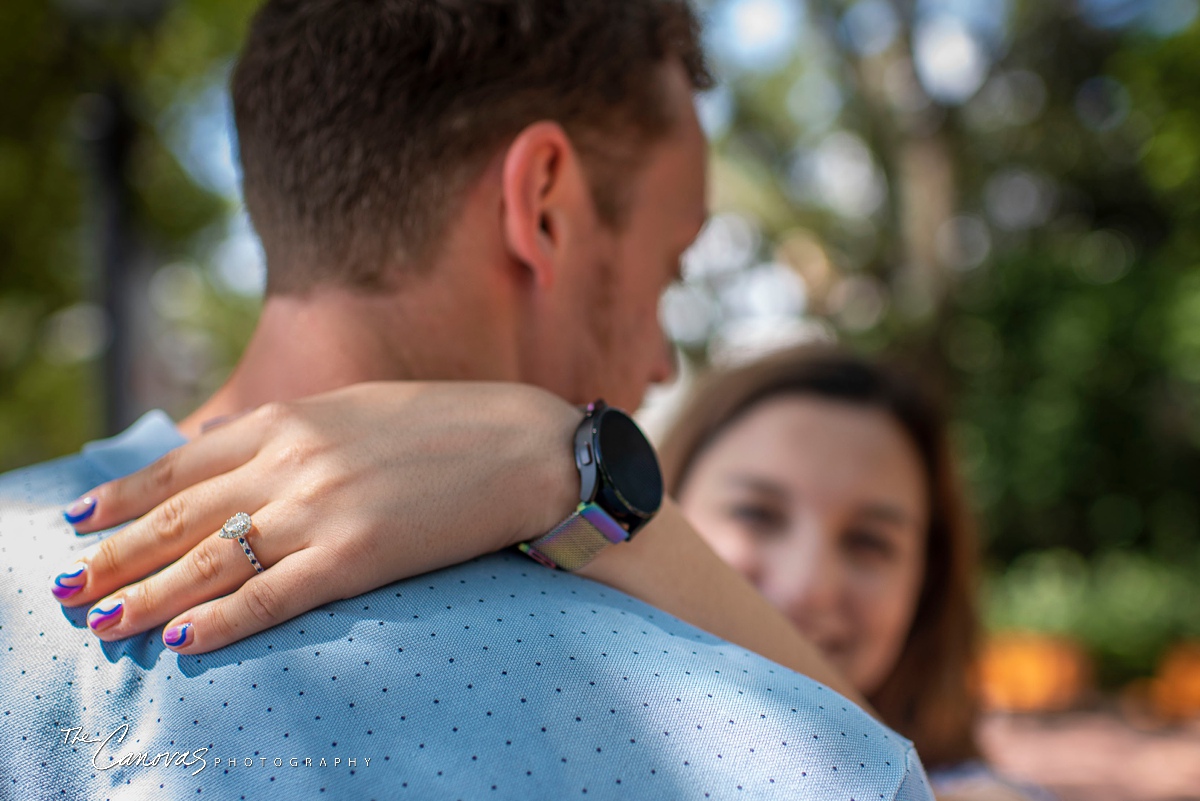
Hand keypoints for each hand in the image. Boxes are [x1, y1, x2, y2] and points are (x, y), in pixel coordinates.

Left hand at [53, 382, 579, 652]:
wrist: (527, 446)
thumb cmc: (448, 426)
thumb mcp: (356, 409)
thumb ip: (292, 431)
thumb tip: (230, 451)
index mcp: (291, 421)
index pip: (183, 464)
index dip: (126, 494)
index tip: (82, 519)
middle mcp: (292, 462)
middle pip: (180, 514)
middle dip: (116, 552)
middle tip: (67, 586)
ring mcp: (322, 509)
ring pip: (210, 559)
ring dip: (147, 594)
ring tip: (101, 622)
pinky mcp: (358, 556)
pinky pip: (273, 596)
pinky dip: (224, 621)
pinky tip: (183, 641)